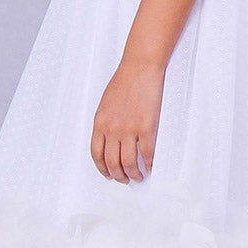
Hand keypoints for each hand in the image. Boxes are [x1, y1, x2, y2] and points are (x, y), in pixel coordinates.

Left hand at [90, 54, 164, 182]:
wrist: (140, 67)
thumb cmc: (124, 81)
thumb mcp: (106, 104)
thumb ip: (105, 123)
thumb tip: (110, 141)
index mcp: (100, 123)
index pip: (97, 155)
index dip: (102, 169)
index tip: (108, 175)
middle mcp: (112, 129)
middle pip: (113, 163)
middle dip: (118, 176)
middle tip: (125, 180)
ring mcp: (129, 129)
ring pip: (129, 163)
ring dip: (134, 175)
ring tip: (138, 177)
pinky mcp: (146, 127)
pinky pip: (147, 153)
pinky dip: (149, 164)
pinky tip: (150, 167)